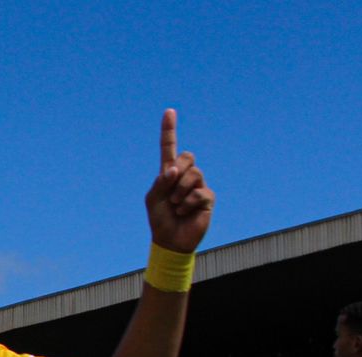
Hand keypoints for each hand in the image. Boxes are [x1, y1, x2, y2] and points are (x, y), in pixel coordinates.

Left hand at [144, 109, 212, 253]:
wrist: (171, 240)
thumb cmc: (160, 219)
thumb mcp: (153, 199)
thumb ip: (160, 182)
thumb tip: (173, 169)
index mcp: (169, 173)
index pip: (169, 148)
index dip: (169, 130)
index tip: (169, 111)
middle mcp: (185, 175)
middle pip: (187, 157)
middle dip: (177, 171)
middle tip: (171, 193)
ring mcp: (198, 185)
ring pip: (194, 174)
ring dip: (179, 192)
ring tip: (176, 206)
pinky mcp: (207, 197)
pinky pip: (198, 192)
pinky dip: (187, 204)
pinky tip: (184, 212)